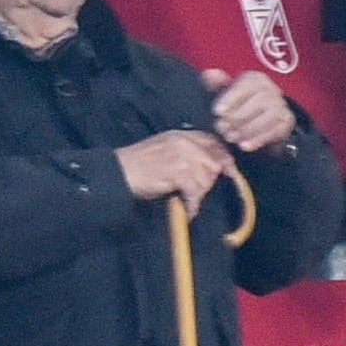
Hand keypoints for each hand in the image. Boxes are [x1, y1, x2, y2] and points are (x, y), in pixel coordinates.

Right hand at [115, 127, 238, 208]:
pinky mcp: (179, 173)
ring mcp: (183, 157)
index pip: (212, 142)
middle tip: (197, 193)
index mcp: (180, 135)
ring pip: (206, 179)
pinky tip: (187, 211)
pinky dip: (192, 206)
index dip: (222, 157)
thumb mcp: (162, 148)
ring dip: (199, 195)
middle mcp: (185, 143)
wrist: (118, 173)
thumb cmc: (137, 164)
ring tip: (188, 202)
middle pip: (213, 162)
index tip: (228, 171)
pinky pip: (195, 193)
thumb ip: (184, 152)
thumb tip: (206, 167)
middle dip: (209, 180)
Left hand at [202, 70, 297, 156]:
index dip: (230, 99)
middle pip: (256, 103)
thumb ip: (216, 83)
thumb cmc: (241, 103)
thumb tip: (210, 74)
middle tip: (221, 128)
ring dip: (245, 130)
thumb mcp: (227, 92)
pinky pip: (273, 131)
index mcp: (256, 79)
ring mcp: (281, 105)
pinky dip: (258, 140)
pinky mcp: (286, 121)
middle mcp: (271, 89)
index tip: (217, 111)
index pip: (244, 86)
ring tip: (230, 137)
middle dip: (236, 118)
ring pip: (265, 118)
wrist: (265, 117)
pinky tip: (244, 146)